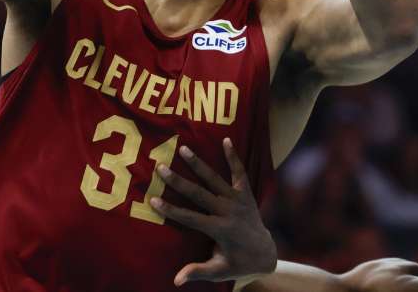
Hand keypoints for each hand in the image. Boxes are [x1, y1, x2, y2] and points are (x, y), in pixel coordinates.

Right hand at [150, 138, 276, 286]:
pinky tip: (226, 139)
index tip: (153, 199)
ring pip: (215, 179)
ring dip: (199, 164)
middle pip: (199, 194)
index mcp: (219, 230)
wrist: (265, 252)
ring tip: (184, 149)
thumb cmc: (237, 263)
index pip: (190, 218)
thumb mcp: (219, 271)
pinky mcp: (246, 193)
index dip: (171, 209)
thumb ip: (198, 272)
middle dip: (179, 181)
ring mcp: (238, 200)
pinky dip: (234, 157)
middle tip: (160, 167)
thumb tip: (176, 281)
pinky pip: (240, 172)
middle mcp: (228, 212)